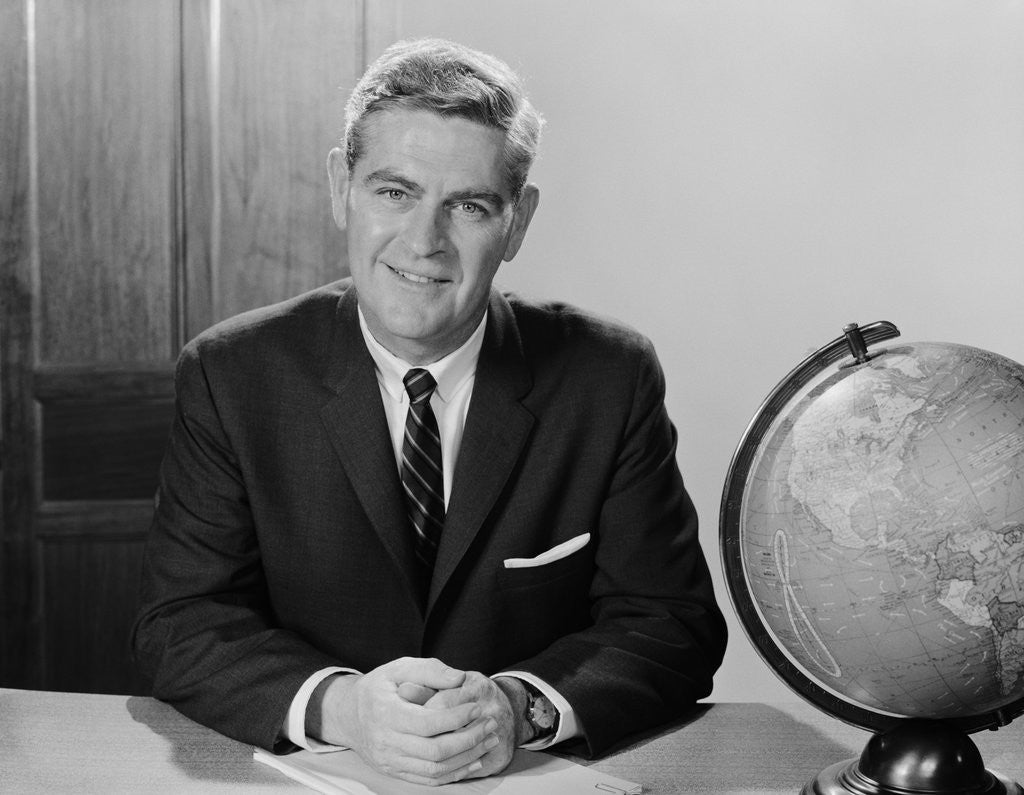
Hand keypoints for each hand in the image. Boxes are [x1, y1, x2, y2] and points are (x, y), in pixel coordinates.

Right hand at [309, 657, 500, 785]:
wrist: (348, 714)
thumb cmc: (377, 688)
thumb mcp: (398, 668)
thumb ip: (430, 670)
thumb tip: (459, 678)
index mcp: (386, 713)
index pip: (427, 722)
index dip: (456, 717)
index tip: (477, 707)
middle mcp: (386, 741)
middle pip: (435, 750)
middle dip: (469, 739)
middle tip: (490, 724)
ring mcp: (390, 760)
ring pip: (435, 769)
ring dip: (467, 758)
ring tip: (488, 741)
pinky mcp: (394, 771)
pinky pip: (428, 780)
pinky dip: (454, 774)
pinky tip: (472, 761)